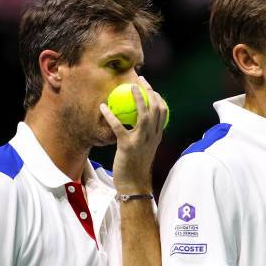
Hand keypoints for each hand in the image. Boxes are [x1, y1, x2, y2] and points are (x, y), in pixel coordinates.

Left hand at [99, 76, 167, 192]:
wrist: (134, 185)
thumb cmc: (136, 166)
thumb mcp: (145, 148)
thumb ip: (144, 134)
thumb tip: (137, 122)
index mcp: (157, 135)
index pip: (163, 111)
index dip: (157, 96)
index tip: (149, 87)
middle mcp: (152, 135)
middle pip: (156, 108)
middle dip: (149, 91)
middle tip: (140, 81)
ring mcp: (141, 140)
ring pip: (143, 114)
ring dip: (137, 98)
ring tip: (130, 86)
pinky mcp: (128, 145)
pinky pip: (118, 127)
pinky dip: (110, 116)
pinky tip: (103, 107)